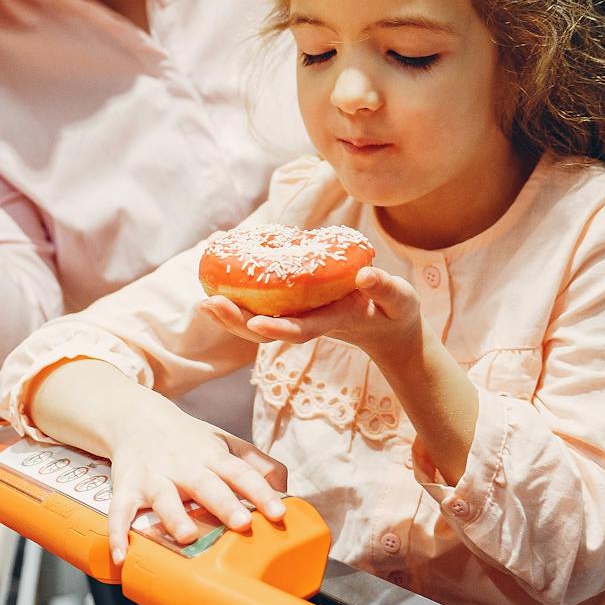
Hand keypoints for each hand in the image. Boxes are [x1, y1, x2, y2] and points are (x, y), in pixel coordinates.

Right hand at [104, 400, 285, 565]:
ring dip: (174, 517)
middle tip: (241, 523)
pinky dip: (117, 532)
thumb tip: (284, 485)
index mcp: (212, 457)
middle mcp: (184, 466)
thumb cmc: (188, 439)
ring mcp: (153, 477)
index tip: (278, 513)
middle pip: (205, 484)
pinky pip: (120, 511)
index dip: (261, 492)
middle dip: (223, 504)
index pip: (241, 472)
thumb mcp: (224, 443)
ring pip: (163, 498)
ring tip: (185, 537)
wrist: (135, 417)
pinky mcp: (126, 487)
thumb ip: (255, 463)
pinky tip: (121, 555)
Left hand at [199, 267, 424, 372]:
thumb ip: (385, 289)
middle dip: (237, 321)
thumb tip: (365, 275)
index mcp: (334, 321)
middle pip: (267, 329)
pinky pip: (262, 307)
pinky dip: (239, 299)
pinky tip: (216, 285)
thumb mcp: (400, 300)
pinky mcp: (294, 309)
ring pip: (258, 322)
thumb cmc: (394, 312)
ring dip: (230, 314)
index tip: (255, 324)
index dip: (278, 328)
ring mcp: (300, 318)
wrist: (388, 329)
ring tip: (204, 300)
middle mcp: (310, 322)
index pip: (302, 329)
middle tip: (208, 305)